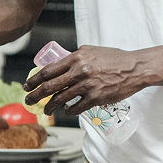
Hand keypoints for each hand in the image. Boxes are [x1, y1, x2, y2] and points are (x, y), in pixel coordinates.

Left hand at [23, 45, 143, 115]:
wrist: (134, 68)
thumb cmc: (113, 58)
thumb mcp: (90, 51)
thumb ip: (75, 58)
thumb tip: (60, 65)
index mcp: (76, 57)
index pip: (48, 70)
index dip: (34, 79)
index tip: (27, 85)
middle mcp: (79, 71)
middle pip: (50, 86)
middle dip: (35, 95)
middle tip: (28, 100)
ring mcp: (87, 86)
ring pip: (60, 99)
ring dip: (50, 107)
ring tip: (46, 110)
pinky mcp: (96, 98)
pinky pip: (76, 108)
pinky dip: (68, 111)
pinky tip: (66, 111)